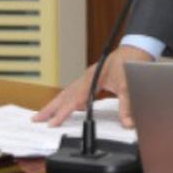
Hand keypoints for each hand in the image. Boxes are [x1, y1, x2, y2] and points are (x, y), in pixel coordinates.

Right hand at [32, 44, 150, 128]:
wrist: (136, 48)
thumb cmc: (131, 63)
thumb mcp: (129, 85)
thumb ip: (127, 105)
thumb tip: (127, 123)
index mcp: (92, 77)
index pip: (74, 99)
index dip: (63, 112)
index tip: (52, 123)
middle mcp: (87, 77)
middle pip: (65, 94)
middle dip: (50, 108)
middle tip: (36, 119)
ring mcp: (88, 77)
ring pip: (68, 92)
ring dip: (56, 104)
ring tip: (43, 115)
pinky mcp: (92, 79)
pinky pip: (75, 91)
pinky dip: (67, 100)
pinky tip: (66, 107)